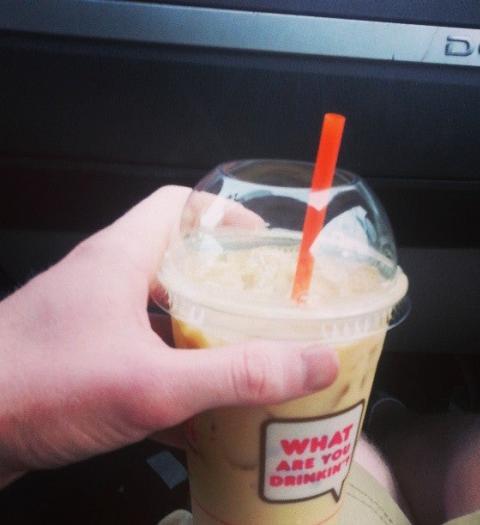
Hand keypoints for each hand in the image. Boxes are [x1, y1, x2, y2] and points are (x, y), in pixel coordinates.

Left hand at [0, 186, 337, 486]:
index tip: (265, 240)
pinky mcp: (81, 351)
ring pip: (158, 301)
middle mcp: (104, 278)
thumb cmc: (35, 388)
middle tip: (262, 301)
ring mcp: (89, 316)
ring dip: (199, 320)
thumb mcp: (153, 383)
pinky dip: (171, 360)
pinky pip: (139, 342)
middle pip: (176, 254)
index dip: (226, 214)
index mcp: (122, 257)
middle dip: (223, 274)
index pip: (180, 204)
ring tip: (239, 346)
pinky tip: (194, 399)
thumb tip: (312, 363)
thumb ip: (236, 374)